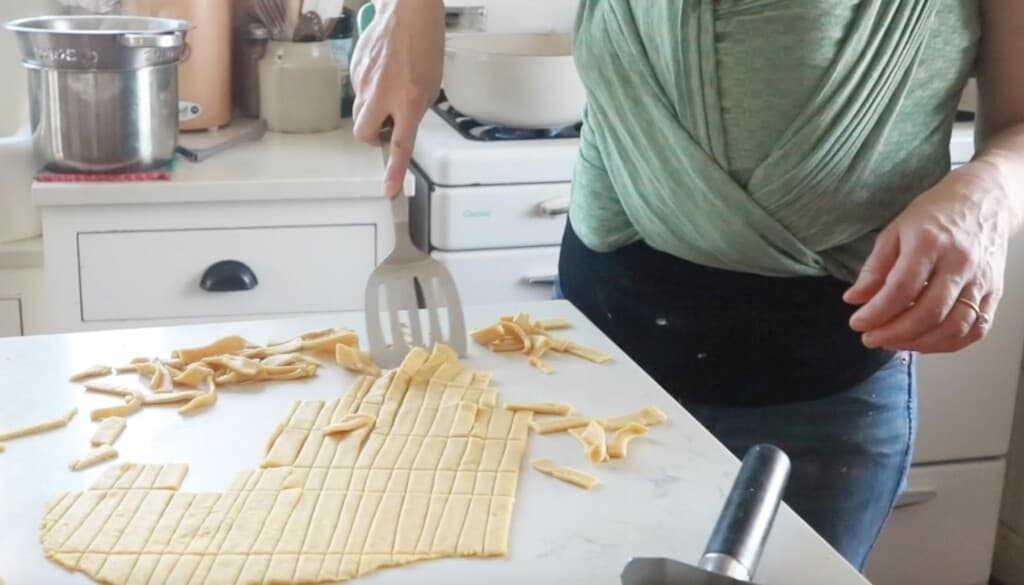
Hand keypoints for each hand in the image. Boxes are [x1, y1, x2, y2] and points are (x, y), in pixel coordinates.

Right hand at [351, 0, 444, 196]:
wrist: (408, 8)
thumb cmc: (425, 43)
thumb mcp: (431, 84)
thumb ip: (415, 108)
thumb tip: (400, 122)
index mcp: (409, 100)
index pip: (401, 144)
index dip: (394, 170)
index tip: (388, 190)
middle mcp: (383, 94)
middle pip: (364, 134)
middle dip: (373, 137)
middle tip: (388, 127)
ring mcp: (365, 81)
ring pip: (360, 112)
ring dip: (373, 112)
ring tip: (390, 91)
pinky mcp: (355, 68)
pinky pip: (358, 90)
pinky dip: (369, 89)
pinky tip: (383, 71)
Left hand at [844, 164, 1012, 352]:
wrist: (985, 200)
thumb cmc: (936, 213)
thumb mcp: (895, 231)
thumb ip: (875, 268)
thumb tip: (854, 299)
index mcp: (930, 244)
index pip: (901, 290)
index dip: (876, 313)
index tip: (857, 323)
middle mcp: (960, 264)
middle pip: (928, 313)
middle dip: (894, 334)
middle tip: (870, 338)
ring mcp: (981, 281)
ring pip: (954, 327)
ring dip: (919, 343)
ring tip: (894, 342)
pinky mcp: (994, 292)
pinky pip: (976, 328)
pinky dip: (949, 343)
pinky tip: (925, 342)